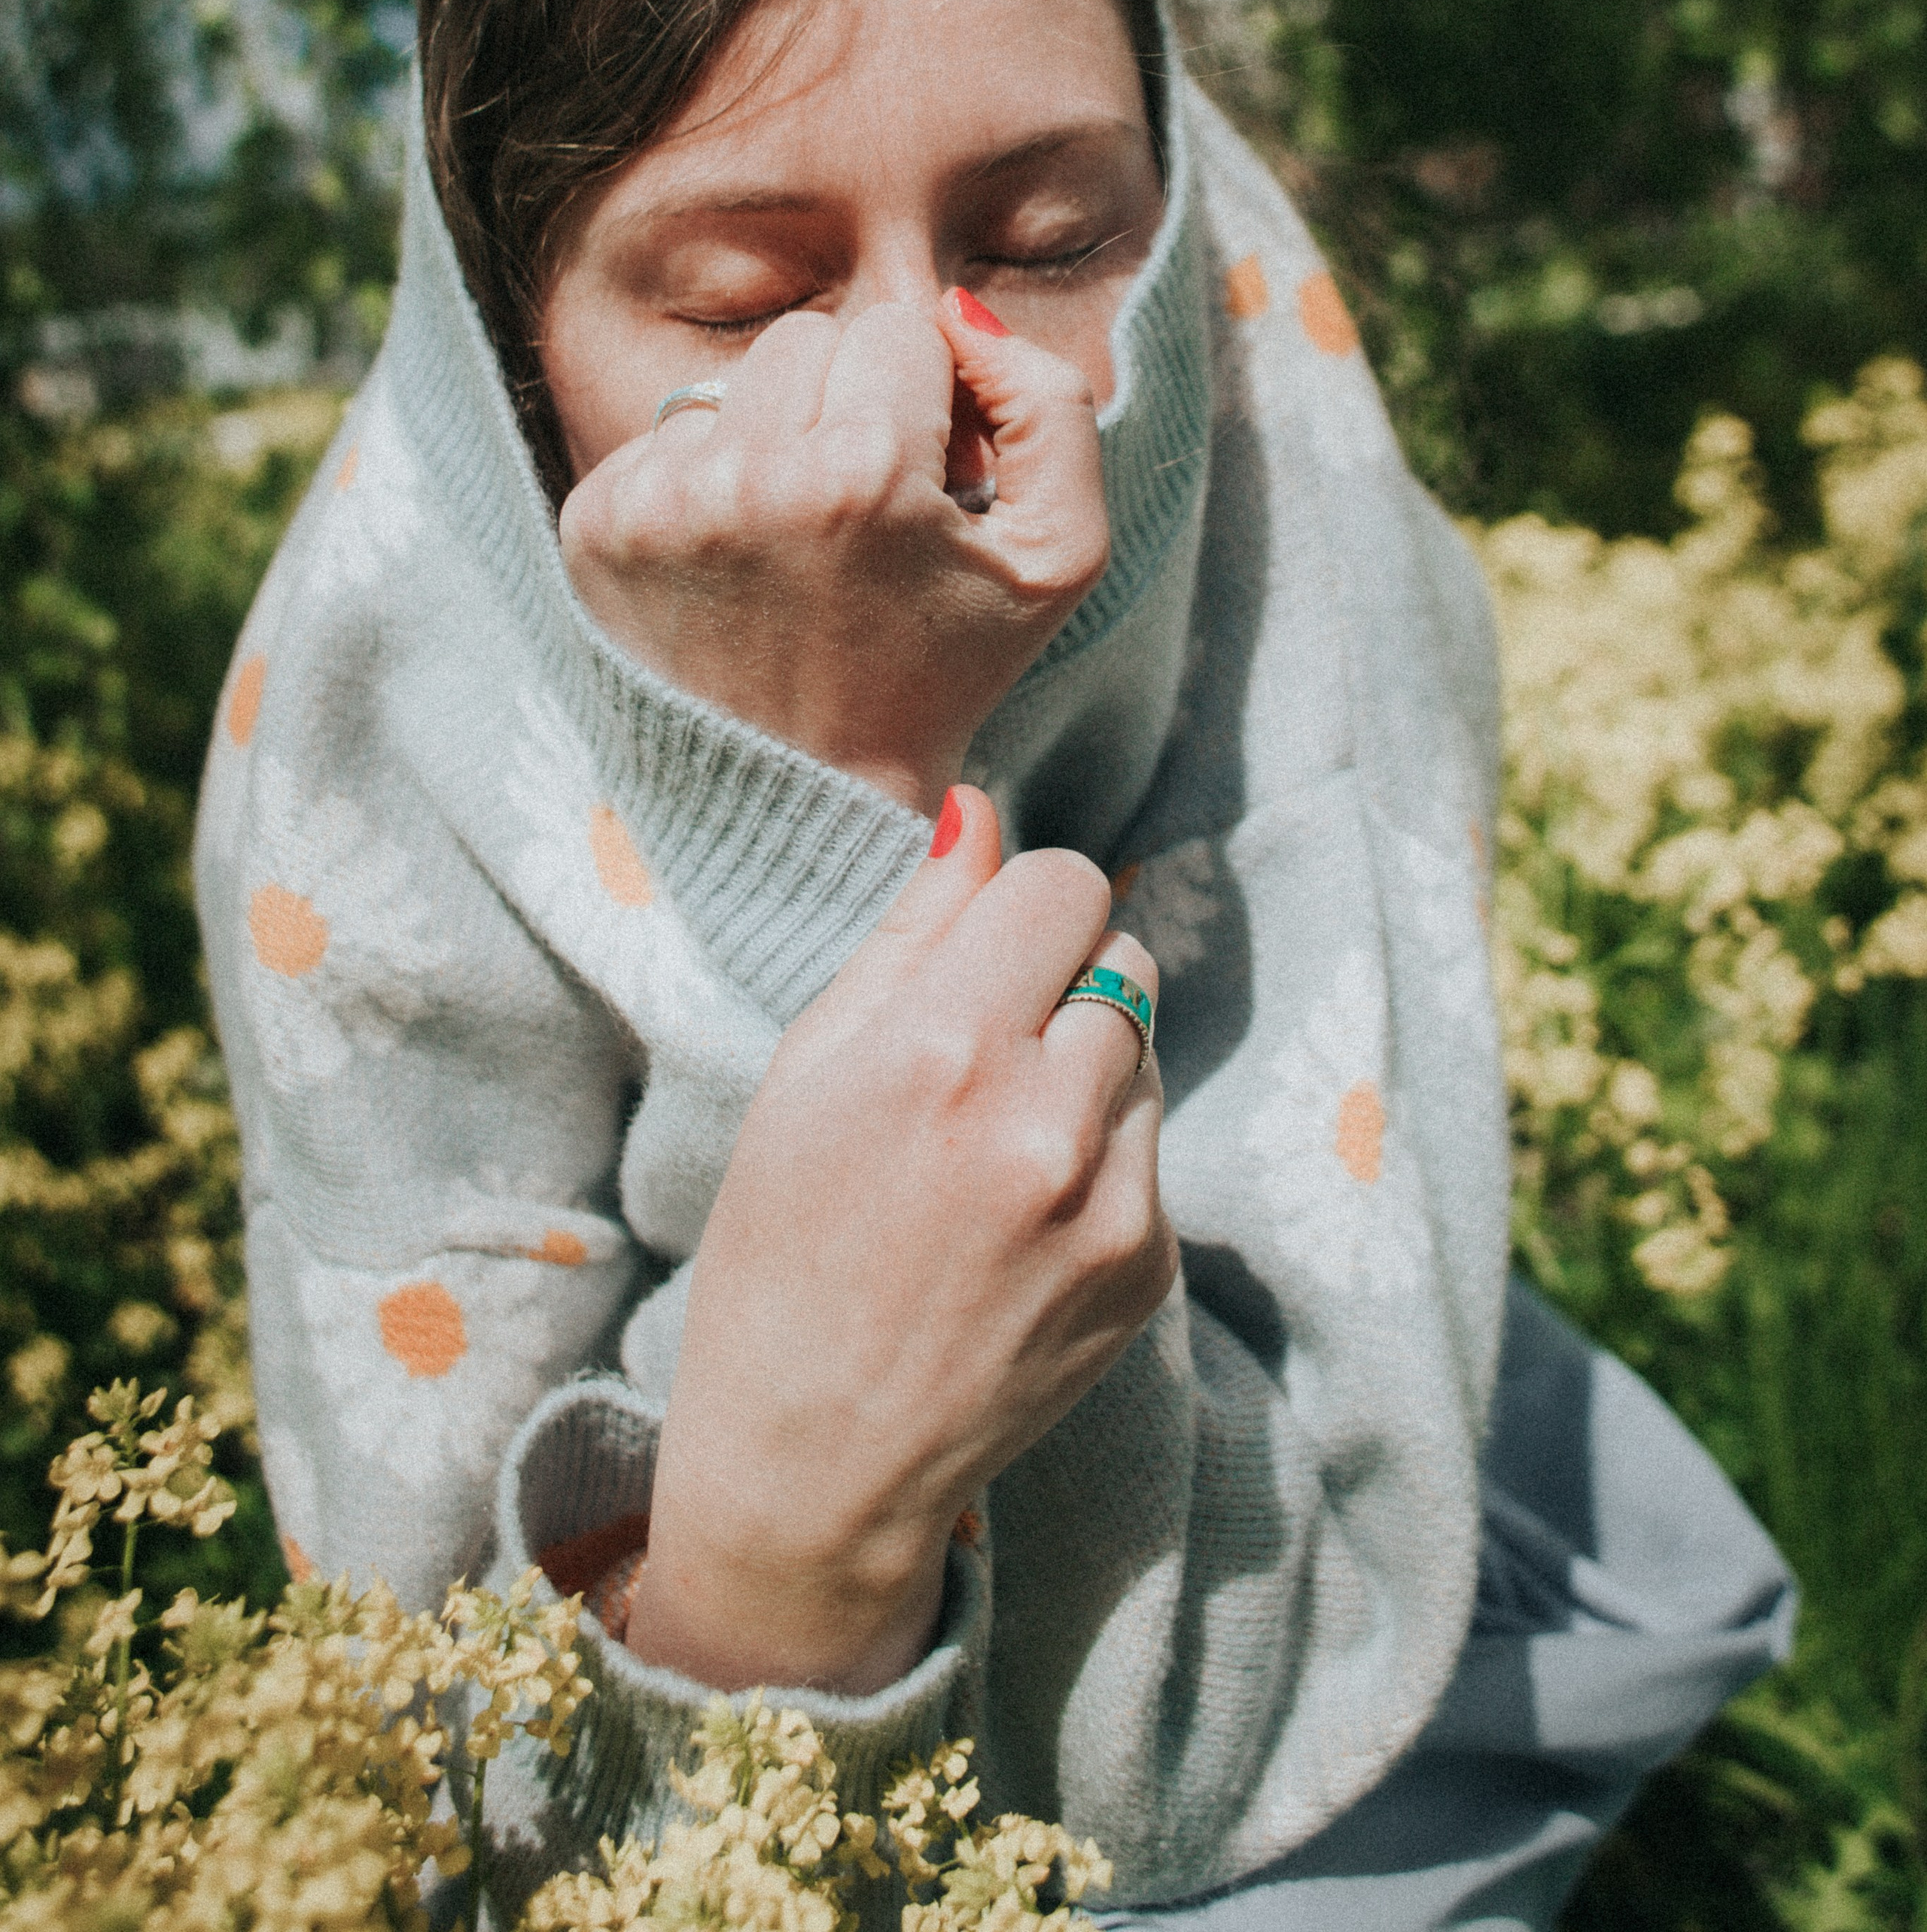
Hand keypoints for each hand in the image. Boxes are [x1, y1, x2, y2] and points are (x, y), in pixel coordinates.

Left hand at [555, 294, 1109, 814]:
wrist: (802, 800)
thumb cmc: (941, 670)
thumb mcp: (1061, 555)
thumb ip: (1051, 406)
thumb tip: (958, 312)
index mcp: (863, 475)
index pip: (901, 326)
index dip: (928, 398)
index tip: (925, 481)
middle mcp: (747, 478)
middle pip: (811, 337)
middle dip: (847, 403)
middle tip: (861, 511)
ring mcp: (657, 503)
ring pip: (735, 380)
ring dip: (773, 436)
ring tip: (795, 539)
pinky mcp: (592, 526)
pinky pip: (666, 434)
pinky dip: (707, 480)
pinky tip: (735, 560)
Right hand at [624, 788, 1173, 1692]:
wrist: (815, 1465)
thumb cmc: (782, 1248)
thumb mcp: (808, 1071)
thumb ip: (910, 932)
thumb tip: (982, 813)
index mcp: (940, 1052)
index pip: (1062, 882)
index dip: (1021, 904)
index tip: (983, 948)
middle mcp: (1040, 1121)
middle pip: (1120, 952)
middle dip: (1059, 979)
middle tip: (981, 1053)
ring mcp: (1109, 1202)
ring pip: (1143, 1047)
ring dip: (1086, 1066)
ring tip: (993, 1147)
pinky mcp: (1149, 1265)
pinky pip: (1150, 1145)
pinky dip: (1100, 1157)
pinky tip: (1019, 1220)